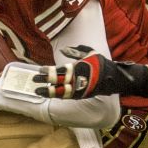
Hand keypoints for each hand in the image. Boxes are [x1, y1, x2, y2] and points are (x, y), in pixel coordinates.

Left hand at [31, 45, 147, 98]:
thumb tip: (63, 51)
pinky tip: (49, 94)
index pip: (59, 71)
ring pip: (59, 92)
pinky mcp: (81, 95)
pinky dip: (57, 95)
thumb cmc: (101, 64)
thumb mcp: (89, 53)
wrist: (114, 78)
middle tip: (33, 80)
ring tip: (37, 92)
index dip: (48, 71)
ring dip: (48, 92)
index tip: (39, 70)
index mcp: (78, 68)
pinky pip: (66, 96)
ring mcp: (79, 89)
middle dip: (44, 81)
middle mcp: (77, 80)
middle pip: (57, 82)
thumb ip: (75, 52)